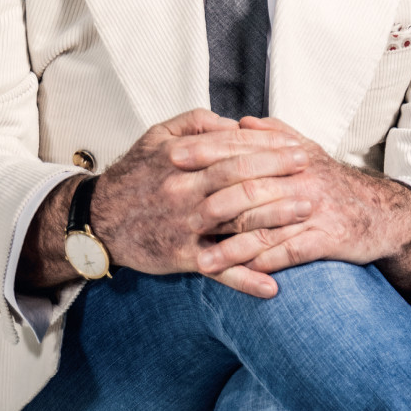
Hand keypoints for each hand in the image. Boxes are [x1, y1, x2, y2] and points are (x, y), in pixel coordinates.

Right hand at [17, 110, 309, 294]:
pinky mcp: (181, 258)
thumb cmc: (135, 174)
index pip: (233, 151)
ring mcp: (183, 228)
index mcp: (179, 160)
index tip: (299, 147)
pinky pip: (218, 270)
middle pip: (240, 183)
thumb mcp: (158, 136)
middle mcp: (182, 193)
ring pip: (235, 223)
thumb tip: (238, 123)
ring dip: (275, 219)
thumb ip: (197, 124)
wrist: (98, 219)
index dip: (270, 149)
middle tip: (312, 173)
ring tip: (308, 213)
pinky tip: (273, 287)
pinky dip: (245, 280)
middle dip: (281, 177)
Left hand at [189, 117, 410, 299]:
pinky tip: (243, 275)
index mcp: (292, 156)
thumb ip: (273, 136)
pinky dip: (267, 263)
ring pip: (265, 226)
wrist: (383, 213)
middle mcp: (301, 179)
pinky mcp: (329, 238)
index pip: (242, 149)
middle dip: (207, 198)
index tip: (172, 156)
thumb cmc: (336, 185)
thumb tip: (240, 122)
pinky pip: (291, 252)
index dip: (206, 151)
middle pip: (247, 187)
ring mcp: (314, 210)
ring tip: (202, 260)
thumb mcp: (308, 152)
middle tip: (173, 209)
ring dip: (232, 246)